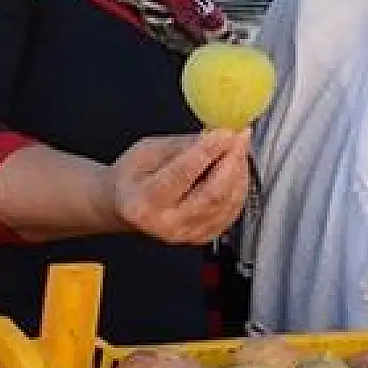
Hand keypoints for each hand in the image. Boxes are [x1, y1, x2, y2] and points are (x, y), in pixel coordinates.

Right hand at [109, 130, 250, 244]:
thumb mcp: (147, 151)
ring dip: (239, 170)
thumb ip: (182, 145)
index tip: (225, 132)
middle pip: (213, 194)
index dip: (207, 152)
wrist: (127, 207)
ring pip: (227, 201)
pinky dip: (239, 185)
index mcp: (143, 203)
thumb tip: (216, 134)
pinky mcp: (205, 236)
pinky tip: (235, 167)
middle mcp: (166, 224)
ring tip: (237, 147)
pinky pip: (232, 210)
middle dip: (232, 161)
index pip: (181, 175)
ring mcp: (188, 234)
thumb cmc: (133, 177)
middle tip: (240, 137)